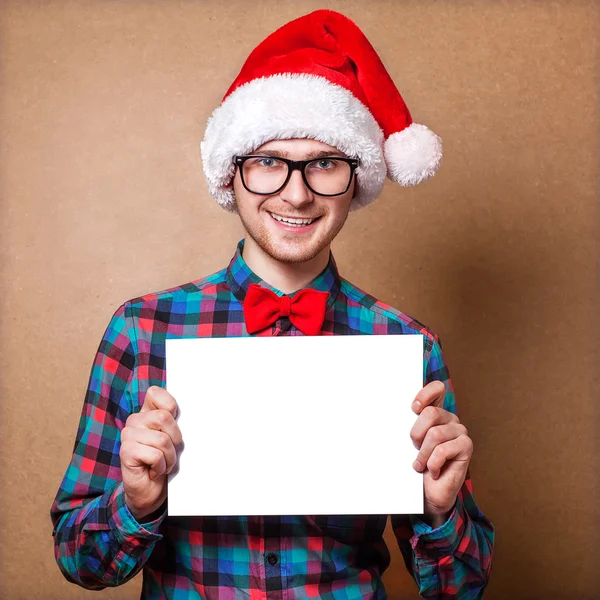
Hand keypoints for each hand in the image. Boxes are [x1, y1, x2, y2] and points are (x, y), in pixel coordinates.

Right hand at [120, 386, 182, 521]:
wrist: (151, 491)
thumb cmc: (165, 461)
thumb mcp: (174, 437)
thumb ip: (176, 420)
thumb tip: (194, 407)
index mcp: (147, 412)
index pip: (155, 393)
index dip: (170, 406)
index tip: (174, 421)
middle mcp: (135, 420)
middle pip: (164, 418)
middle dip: (175, 439)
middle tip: (170, 451)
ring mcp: (127, 435)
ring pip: (162, 439)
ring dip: (169, 457)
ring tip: (163, 463)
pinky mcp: (126, 452)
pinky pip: (155, 455)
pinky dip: (161, 466)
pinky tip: (154, 471)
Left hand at [410, 381, 472, 526]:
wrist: (428, 493)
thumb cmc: (417, 464)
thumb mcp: (408, 441)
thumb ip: (407, 424)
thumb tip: (387, 411)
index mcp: (435, 412)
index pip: (437, 389)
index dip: (425, 395)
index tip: (413, 408)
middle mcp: (449, 418)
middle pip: (431, 413)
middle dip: (417, 433)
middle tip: (415, 448)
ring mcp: (460, 432)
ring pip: (435, 434)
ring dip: (423, 453)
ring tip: (420, 463)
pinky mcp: (466, 447)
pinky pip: (443, 450)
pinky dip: (432, 463)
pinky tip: (432, 470)